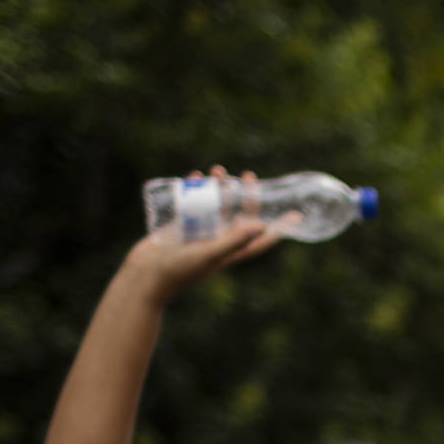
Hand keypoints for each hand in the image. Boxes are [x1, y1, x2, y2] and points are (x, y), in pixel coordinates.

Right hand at [123, 166, 290, 299]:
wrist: (146, 274)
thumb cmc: (180, 269)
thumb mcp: (210, 253)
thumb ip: (235, 240)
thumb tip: (262, 225)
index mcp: (232, 250)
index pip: (262, 238)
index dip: (280, 227)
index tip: (297, 214)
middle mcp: (219, 239)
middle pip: (240, 214)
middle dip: (246, 194)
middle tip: (249, 174)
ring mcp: (200, 231)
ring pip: (216, 205)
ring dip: (219, 186)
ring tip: (218, 169)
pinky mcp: (181, 225)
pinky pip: (193, 203)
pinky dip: (195, 189)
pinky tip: (195, 175)